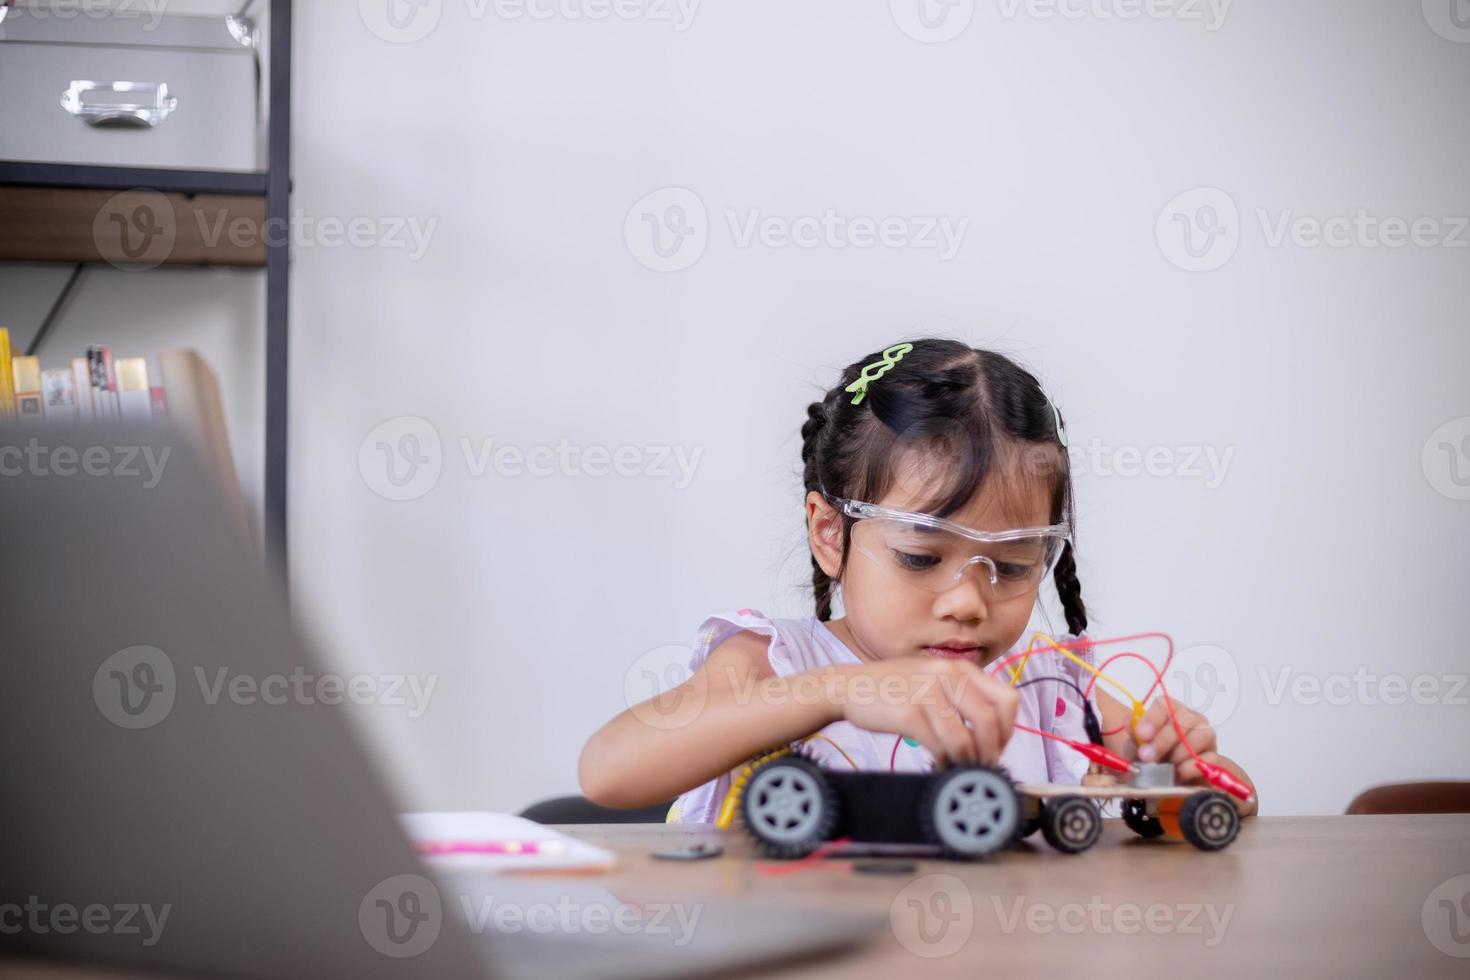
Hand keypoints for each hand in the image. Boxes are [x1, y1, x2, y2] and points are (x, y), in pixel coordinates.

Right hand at [828, 657, 1019, 766]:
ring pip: (965, 739)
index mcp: (960, 668)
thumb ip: (963, 697)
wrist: (850, 687)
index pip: (1006, 700)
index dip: (1008, 729)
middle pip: (989, 722)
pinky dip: (944, 762)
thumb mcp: (934, 680)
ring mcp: (927, 692)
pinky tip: (939, 765)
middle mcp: (948, 675)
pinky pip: (939, 746)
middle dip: (991, 752)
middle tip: (982, 767)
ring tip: (958, 769)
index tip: (997, 747)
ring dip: (966, 762)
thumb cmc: (895, 689)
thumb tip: (992, 736)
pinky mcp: (909, 713)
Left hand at [1132, 697, 1220, 783]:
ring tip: (1164, 767)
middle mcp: (1191, 719)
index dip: (1153, 719)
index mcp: (1170, 710)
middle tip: (1147, 757)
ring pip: (1201, 736)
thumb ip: (1133, 733)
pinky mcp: (1214, 758)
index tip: (1141, 736)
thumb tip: (1129, 720)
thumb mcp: (1136, 747)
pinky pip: (1210, 758)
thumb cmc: (1150, 758)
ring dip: (1178, 753)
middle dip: (1163, 740)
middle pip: (1184, 719)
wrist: (1166, 781)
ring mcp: (1206, 737)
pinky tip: (1178, 774)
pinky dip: (1191, 767)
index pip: (1165, 704)